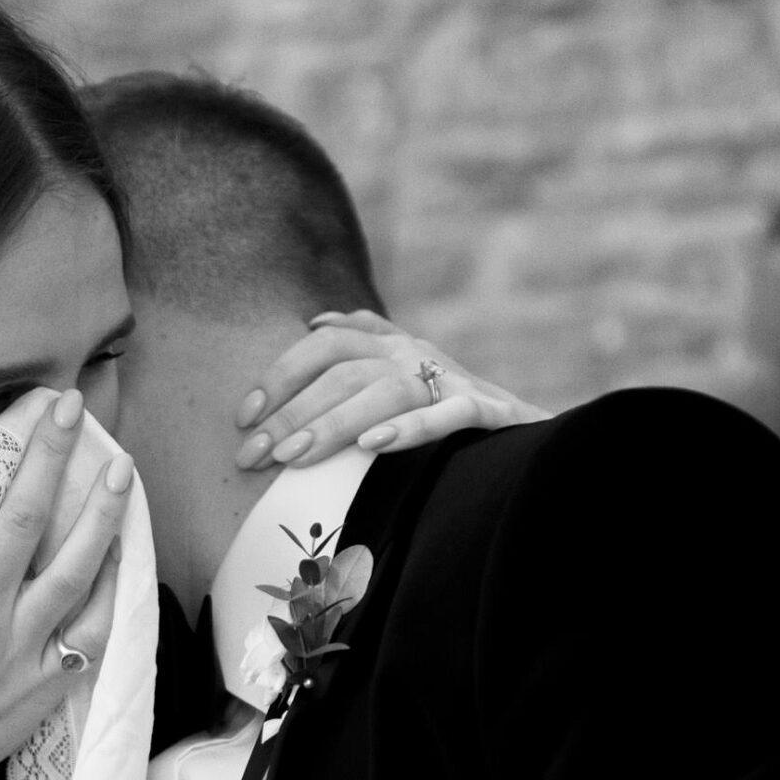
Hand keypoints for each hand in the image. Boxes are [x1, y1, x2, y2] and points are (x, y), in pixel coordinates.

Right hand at [0, 388, 130, 779]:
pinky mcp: (48, 680)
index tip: (15, 417)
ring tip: (120, 467)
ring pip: (75, 566)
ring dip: (100, 512)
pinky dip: (112, 587)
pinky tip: (120, 551)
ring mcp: (22, 649)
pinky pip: (93, 626)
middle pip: (27, 517)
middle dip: (54, 455)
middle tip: (75, 407)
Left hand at [234, 311, 545, 469]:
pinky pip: (448, 414)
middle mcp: (418, 352)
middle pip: (344, 370)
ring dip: (333, 425)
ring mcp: (454, 377)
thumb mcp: (406, 377)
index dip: (280, 375)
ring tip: (293, 459)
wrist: (535, 435)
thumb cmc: (455, 412)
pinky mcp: (490, 410)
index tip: (244, 418)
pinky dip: (410, 427)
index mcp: (393, 344)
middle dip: (291, 414)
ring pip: (385, 390)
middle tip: (252, 457)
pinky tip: (373, 446)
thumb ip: (365, 350)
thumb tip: (318, 320)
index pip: (325, 343)